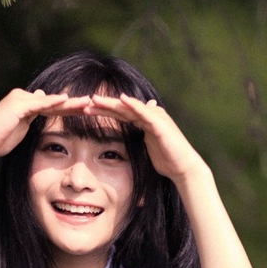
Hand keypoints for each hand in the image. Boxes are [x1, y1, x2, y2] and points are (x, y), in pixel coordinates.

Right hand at [0, 89, 91, 161]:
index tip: (85, 113)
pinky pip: (39, 104)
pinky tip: (67, 101)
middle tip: (93, 104)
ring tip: (87, 102)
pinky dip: (53, 103)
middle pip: (54, 102)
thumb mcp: (19, 128)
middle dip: (74, 105)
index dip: (69, 110)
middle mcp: (24, 97)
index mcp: (26, 104)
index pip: (52, 107)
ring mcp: (21, 99)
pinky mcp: (18, 105)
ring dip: (70, 102)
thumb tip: (41, 102)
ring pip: (50, 101)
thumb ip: (30, 118)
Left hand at [83, 93, 205, 182]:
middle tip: (84, 102)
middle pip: (122, 109)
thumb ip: (141, 137)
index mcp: (143, 121)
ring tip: (95, 100)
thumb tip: (136, 131)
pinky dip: (133, 105)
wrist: (183, 167)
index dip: (104, 112)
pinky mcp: (160, 123)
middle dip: (103, 106)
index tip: (86, 111)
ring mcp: (155, 117)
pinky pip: (143, 112)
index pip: (120, 114)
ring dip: (111, 104)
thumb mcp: (148, 147)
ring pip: (129, 108)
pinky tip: (121, 100)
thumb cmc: (167, 159)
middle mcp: (149, 115)